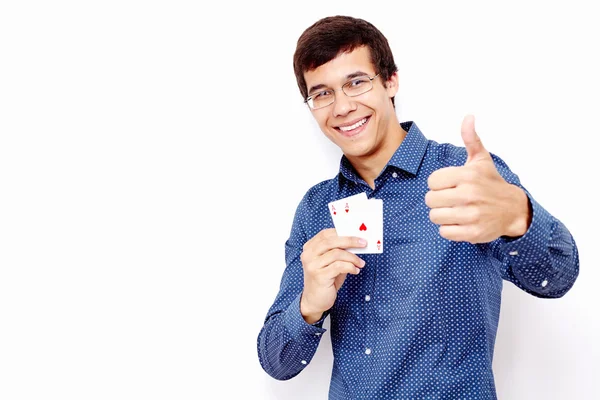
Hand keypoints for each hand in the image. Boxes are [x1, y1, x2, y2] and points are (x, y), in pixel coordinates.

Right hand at [299, 228, 366, 323]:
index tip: (357, 235)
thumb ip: (339, 251)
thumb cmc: (325, 280)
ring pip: (337, 253)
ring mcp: (312, 265)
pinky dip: (350, 267)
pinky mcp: (319, 276)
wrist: (314, 300)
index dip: (342, 232)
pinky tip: (355, 271)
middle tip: (363, 243)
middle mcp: (308, 255)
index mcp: (309, 248)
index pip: (326, 234)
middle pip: (331, 241)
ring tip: (361, 263)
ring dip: (353, 257)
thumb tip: (356, 242)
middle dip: (350, 240)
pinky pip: (339, 266)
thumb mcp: (330, 263)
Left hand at [425, 115, 530, 243]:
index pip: (432, 182)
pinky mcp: (472, 233)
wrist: (513, 209)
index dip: (437, 184)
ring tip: (455, 210)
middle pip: (430, 200)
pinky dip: (449, 229)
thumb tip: (469, 116)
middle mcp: (469, 195)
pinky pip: (444, 232)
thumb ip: (471, 139)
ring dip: (442, 215)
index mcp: (467, 176)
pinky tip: (459, 222)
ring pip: (435, 217)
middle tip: (451, 199)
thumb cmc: (491, 182)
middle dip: (438, 200)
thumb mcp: (481, 159)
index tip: (449, 185)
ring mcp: (471, 215)